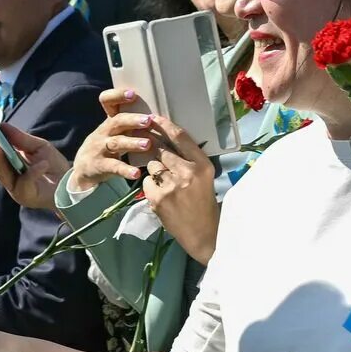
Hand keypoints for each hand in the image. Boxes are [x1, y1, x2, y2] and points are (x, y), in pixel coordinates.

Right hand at [0, 120, 68, 211]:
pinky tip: (43, 164)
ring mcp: (16, 188)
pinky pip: (26, 183)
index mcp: (11, 163)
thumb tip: (2, 125)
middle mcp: (10, 176)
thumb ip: (21, 139)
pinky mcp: (26, 196)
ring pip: (2, 174)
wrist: (71, 185)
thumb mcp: (39, 147)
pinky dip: (33, 173)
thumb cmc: (54, 166)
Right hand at [66, 90, 158, 196]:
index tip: (133, 94)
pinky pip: (114, 167)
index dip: (118, 95)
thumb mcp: (113, 131)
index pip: (107, 101)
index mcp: (109, 121)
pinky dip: (125, 170)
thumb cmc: (107, 145)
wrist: (84, 168)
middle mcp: (104, 132)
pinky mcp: (100, 165)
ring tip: (147, 144)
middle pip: (116, 121)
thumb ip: (129, 123)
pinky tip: (136, 173)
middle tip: (148, 120)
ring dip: (132, 143)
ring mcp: (100, 148)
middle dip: (132, 120)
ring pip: (116, 143)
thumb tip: (157, 113)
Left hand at [139, 115, 219, 262]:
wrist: (202, 233)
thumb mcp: (204, 178)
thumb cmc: (204, 203)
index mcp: (202, 165)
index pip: (180, 137)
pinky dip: (150, 186)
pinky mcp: (158, 198)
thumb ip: (189, 160)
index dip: (164, 125)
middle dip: (153, 147)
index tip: (153, 118)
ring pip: (152, 165)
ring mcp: (171, 186)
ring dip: (154, 170)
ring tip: (165, 183)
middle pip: (161, 149)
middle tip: (146, 144)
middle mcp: (188, 172)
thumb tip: (166, 140)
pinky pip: (146, 181)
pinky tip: (161, 195)